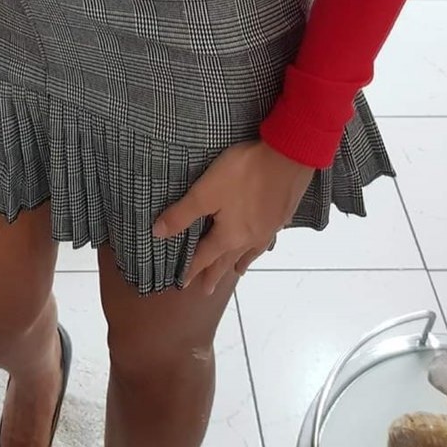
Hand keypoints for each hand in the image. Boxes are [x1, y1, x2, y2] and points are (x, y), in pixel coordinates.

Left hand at [153, 141, 314, 294]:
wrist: (289, 157)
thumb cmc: (243, 174)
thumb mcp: (205, 192)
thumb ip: (182, 214)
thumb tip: (157, 235)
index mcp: (230, 236)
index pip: (205, 257)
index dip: (192, 269)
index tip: (184, 285)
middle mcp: (250, 238)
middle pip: (228, 260)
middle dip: (215, 274)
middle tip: (207, 291)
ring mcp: (268, 228)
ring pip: (250, 252)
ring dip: (239, 263)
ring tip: (235, 272)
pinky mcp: (281, 215)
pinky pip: (265, 240)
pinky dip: (258, 247)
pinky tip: (261, 241)